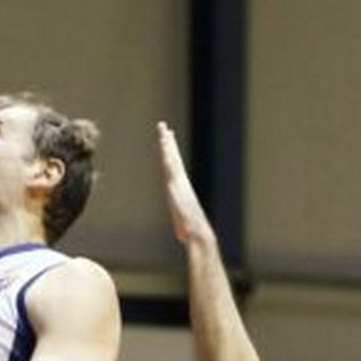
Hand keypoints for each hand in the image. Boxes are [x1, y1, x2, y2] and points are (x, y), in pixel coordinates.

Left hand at [156, 122, 215, 245]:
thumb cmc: (191, 232)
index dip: (169, 152)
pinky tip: (165, 147)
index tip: (167, 139)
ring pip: (171, 159)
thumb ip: (181, 223)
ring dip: (167, 145)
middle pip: (172, 158)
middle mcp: (180, 182)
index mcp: (179, 188)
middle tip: (163, 126)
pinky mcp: (177, 188)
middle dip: (167, 142)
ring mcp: (179, 184)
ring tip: (163, 130)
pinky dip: (169, 156)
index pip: (172, 166)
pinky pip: (172, 167)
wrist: (198, 234)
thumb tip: (183, 232)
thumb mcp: (182, 225)